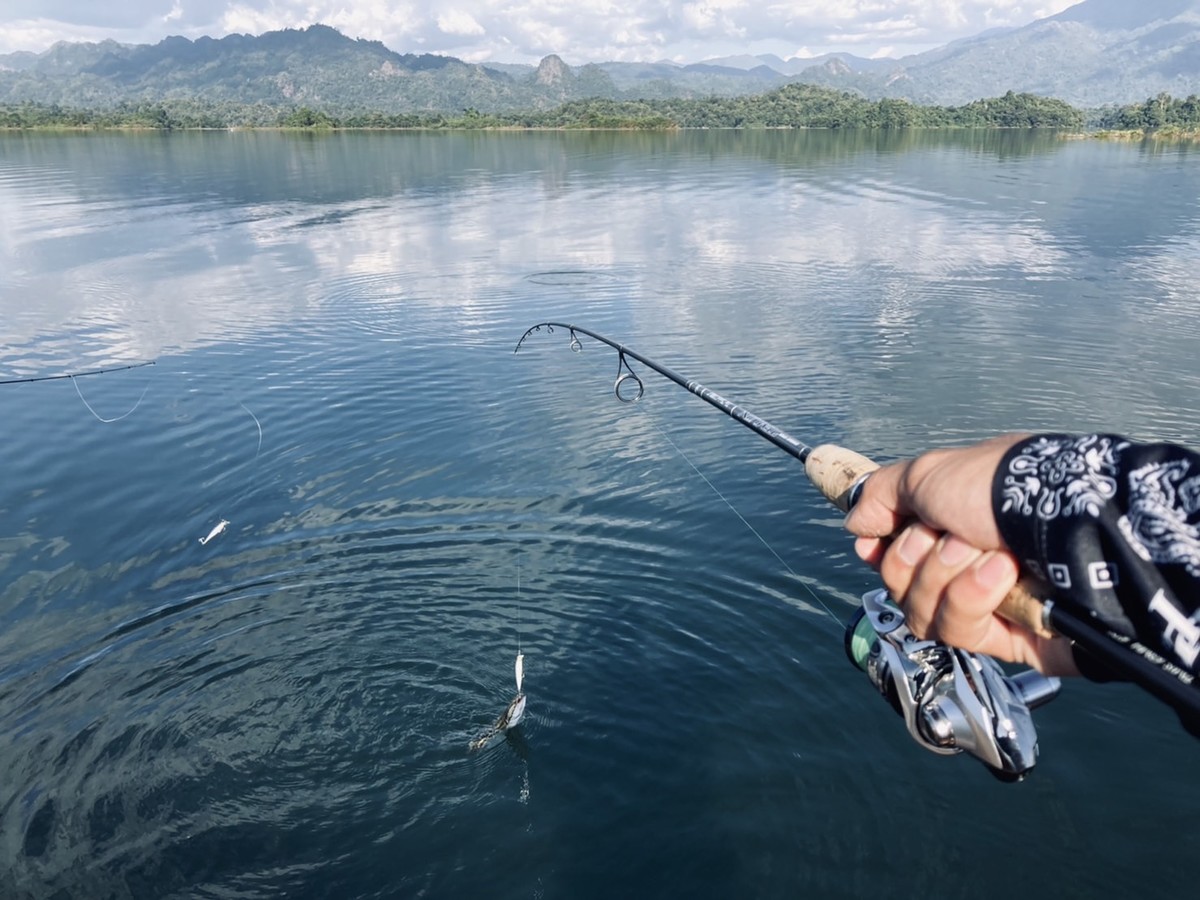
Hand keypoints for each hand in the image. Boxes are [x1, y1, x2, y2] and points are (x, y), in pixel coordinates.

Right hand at [844, 435, 1078, 675]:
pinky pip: (957, 629)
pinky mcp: (1004, 637)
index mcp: (946, 520)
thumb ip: (881, 495)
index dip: (879, 548)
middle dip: (918, 558)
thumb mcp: (928, 473)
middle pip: (897, 582)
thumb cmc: (1004, 490)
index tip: (873, 541)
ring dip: (946, 577)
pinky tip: (1002, 576)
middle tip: (953, 535)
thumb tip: (856, 524)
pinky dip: (972, 597)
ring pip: (920, 609)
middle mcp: (962, 560)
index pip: (889, 549)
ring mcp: (983, 601)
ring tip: (990, 555)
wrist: (1072, 527)